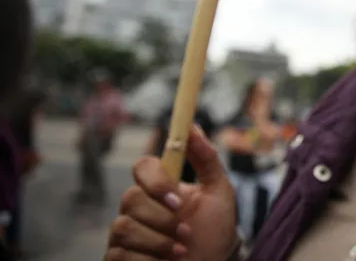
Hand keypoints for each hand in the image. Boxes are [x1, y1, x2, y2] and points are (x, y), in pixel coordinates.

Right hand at [105, 125, 237, 260]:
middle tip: (186, 232)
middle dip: (161, 219)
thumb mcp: (219, 191)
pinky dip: (145, 260)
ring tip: (180, 251)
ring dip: (156, 242)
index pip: (142, 167)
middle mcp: (139, 207)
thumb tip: (193, 126)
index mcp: (161, 187)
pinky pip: (117, 254)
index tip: (177, 199)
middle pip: (130, 199)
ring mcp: (126, 233)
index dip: (155, 181)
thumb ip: (206, 158)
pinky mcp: (118, 257)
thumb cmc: (215, 229)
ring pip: (122, 227)